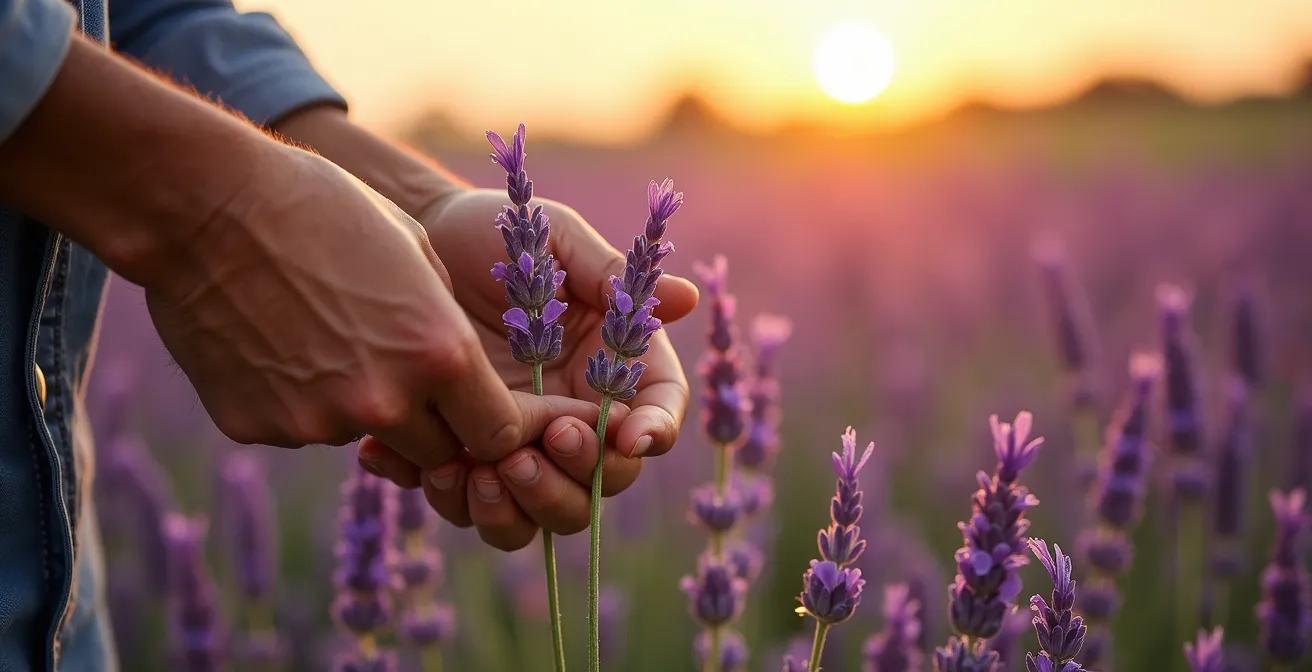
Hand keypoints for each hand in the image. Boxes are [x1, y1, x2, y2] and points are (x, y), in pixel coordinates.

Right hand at [0, 41, 596, 466]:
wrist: (204, 205)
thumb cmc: (324, 209)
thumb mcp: (417, 253)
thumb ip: (445, 325)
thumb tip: (458, 375)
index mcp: (439, 354)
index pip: (498, 435)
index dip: (498, 430)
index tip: (486, 415)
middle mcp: (385, 401)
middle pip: (435, 453)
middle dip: (433, 427)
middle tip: (404, 376)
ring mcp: (316, 423)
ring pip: (362, 437)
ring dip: (359, 407)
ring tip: (324, 335)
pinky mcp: (257, 428)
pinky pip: (298, 428)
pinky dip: (297, 400)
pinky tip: (275, 341)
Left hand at [360, 188, 697, 549]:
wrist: (412, 236)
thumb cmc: (497, 232)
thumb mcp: (554, 239)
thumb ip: (609, 273)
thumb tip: (683, 299)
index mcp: (616, 365)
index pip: (657, 412)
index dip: (654, 431)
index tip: (629, 435)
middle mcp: (578, 414)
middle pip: (604, 481)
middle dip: (577, 477)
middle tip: (536, 445)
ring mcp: (523, 443)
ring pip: (544, 515)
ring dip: (521, 507)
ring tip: (482, 469)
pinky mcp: (467, 458)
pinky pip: (472, 507)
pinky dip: (454, 500)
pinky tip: (425, 464)